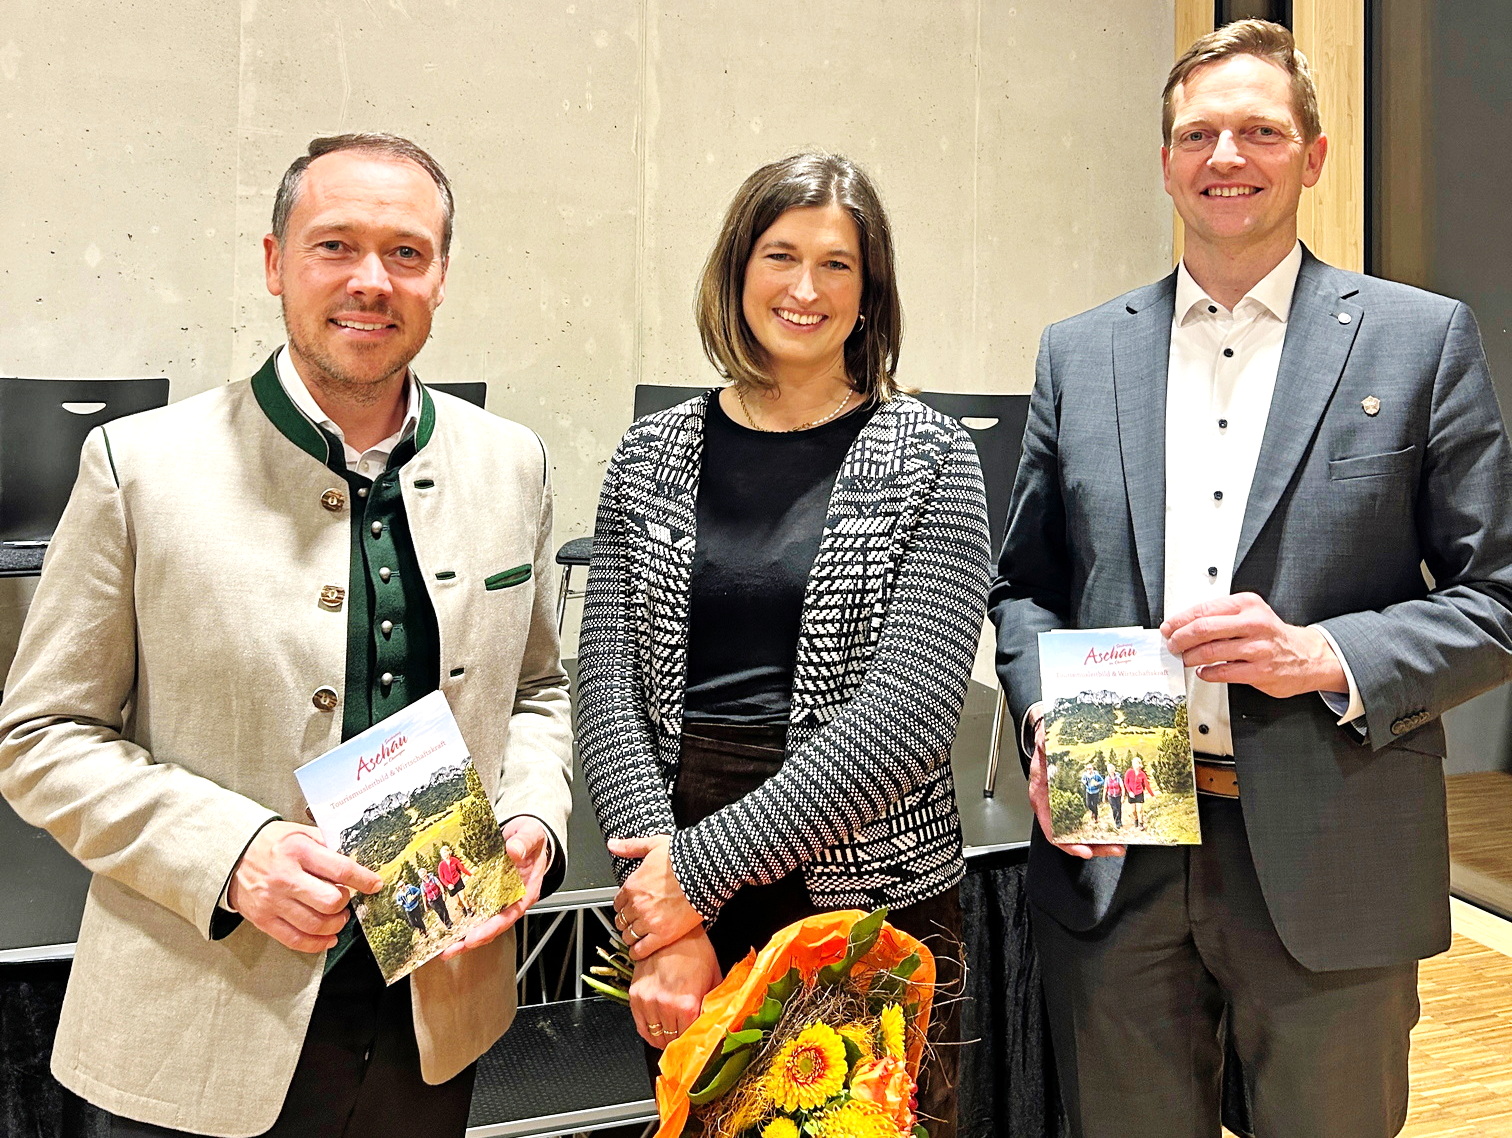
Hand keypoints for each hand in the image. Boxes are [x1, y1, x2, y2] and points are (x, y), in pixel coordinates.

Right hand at [227, 821, 381, 951]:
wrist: (230, 855)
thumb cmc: (271, 843)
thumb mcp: (299, 832)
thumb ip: (327, 844)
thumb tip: (357, 859)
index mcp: (298, 851)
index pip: (340, 869)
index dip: (364, 880)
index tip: (375, 884)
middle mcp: (285, 878)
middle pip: (330, 901)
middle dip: (345, 903)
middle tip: (346, 899)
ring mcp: (273, 901)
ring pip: (315, 924)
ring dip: (335, 924)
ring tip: (338, 917)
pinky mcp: (263, 919)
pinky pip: (295, 939)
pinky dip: (317, 943)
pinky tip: (327, 937)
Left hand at [439, 816, 551, 960]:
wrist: (526, 834)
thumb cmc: (532, 838)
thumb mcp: (532, 834)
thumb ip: (525, 842)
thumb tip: (514, 850)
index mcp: (527, 890)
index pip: (510, 915)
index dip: (492, 928)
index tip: (475, 936)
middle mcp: (512, 899)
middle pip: (492, 925)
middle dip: (472, 939)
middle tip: (451, 948)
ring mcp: (498, 898)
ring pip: (482, 922)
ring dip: (463, 935)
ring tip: (444, 946)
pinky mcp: (486, 892)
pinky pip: (474, 908)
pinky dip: (461, 919)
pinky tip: (446, 925)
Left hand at [607, 834, 703, 960]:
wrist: (705, 871)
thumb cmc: (682, 857)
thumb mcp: (653, 844)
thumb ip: (630, 846)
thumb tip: (613, 844)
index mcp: (632, 885)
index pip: (617, 903)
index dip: (623, 906)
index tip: (629, 908)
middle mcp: (637, 905)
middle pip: (622, 920)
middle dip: (626, 921)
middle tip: (634, 922)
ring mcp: (650, 921)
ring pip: (629, 935)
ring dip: (631, 936)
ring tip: (638, 936)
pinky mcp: (664, 934)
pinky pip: (642, 949)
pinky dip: (638, 952)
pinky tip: (640, 950)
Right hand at [629, 928, 721, 1048]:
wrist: (673, 931)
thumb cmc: (695, 950)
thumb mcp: (714, 978)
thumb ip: (713, 1005)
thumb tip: (716, 1023)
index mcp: (687, 1004)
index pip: (689, 1038)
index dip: (694, 1041)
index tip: (696, 1042)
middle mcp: (665, 1006)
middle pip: (671, 1040)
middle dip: (679, 1041)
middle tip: (685, 1038)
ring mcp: (648, 1002)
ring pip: (655, 1037)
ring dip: (664, 1039)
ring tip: (671, 1036)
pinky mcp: (635, 996)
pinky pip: (640, 1026)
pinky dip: (649, 1032)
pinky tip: (658, 1032)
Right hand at [1027, 719, 1124, 859]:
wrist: (1050, 737)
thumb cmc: (1046, 744)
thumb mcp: (1044, 743)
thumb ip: (1044, 745)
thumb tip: (1046, 742)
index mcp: (1041, 799)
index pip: (1052, 830)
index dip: (1068, 843)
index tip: (1084, 850)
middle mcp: (1054, 806)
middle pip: (1071, 836)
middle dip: (1093, 846)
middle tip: (1114, 848)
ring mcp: (1068, 805)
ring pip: (1082, 831)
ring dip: (1100, 841)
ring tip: (1119, 845)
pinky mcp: (1080, 800)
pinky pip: (1090, 819)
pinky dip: (1101, 826)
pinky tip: (1114, 829)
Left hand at [1161, 593, 1345, 698]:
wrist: (1306, 656)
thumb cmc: (1271, 634)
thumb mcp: (1249, 613)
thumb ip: (1220, 616)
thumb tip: (1183, 624)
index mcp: (1247, 605)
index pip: (1203, 610)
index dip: (1180, 620)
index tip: (1169, 628)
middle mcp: (1253, 623)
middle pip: (1203, 629)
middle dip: (1181, 638)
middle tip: (1173, 645)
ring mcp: (1258, 648)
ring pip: (1210, 651)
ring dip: (1191, 657)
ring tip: (1185, 658)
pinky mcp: (1260, 670)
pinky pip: (1223, 672)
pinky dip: (1207, 673)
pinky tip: (1204, 671)